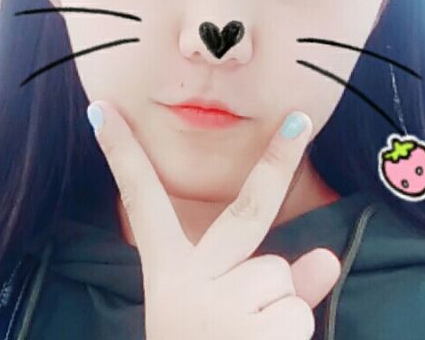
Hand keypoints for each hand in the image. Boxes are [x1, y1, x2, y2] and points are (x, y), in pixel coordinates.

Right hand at [88, 101, 341, 339]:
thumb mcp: (221, 320)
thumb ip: (273, 285)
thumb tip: (326, 255)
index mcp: (169, 276)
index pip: (141, 200)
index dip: (120, 153)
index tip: (98, 108)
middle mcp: (186, 284)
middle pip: (247, 212)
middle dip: (277, 158)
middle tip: (302, 116)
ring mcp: (218, 310)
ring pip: (283, 279)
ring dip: (279, 312)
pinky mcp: (251, 335)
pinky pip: (297, 313)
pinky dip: (289, 337)